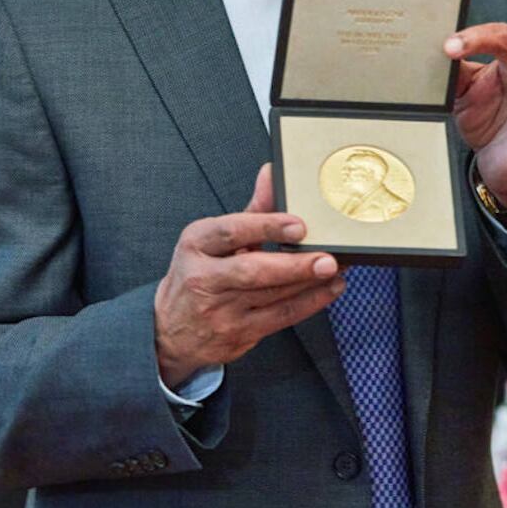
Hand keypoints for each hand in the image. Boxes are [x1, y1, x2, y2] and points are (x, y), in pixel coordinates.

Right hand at [153, 163, 343, 387]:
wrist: (169, 329)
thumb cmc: (200, 274)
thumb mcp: (214, 239)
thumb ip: (251, 210)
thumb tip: (272, 173)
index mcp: (196, 244)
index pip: (231, 232)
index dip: (267, 226)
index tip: (300, 224)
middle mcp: (203, 278)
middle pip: (253, 271)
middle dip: (295, 265)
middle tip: (327, 258)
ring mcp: (219, 310)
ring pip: (272, 296)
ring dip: (311, 283)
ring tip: (337, 268)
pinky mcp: (236, 334)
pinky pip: (280, 318)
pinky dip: (310, 303)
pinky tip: (329, 289)